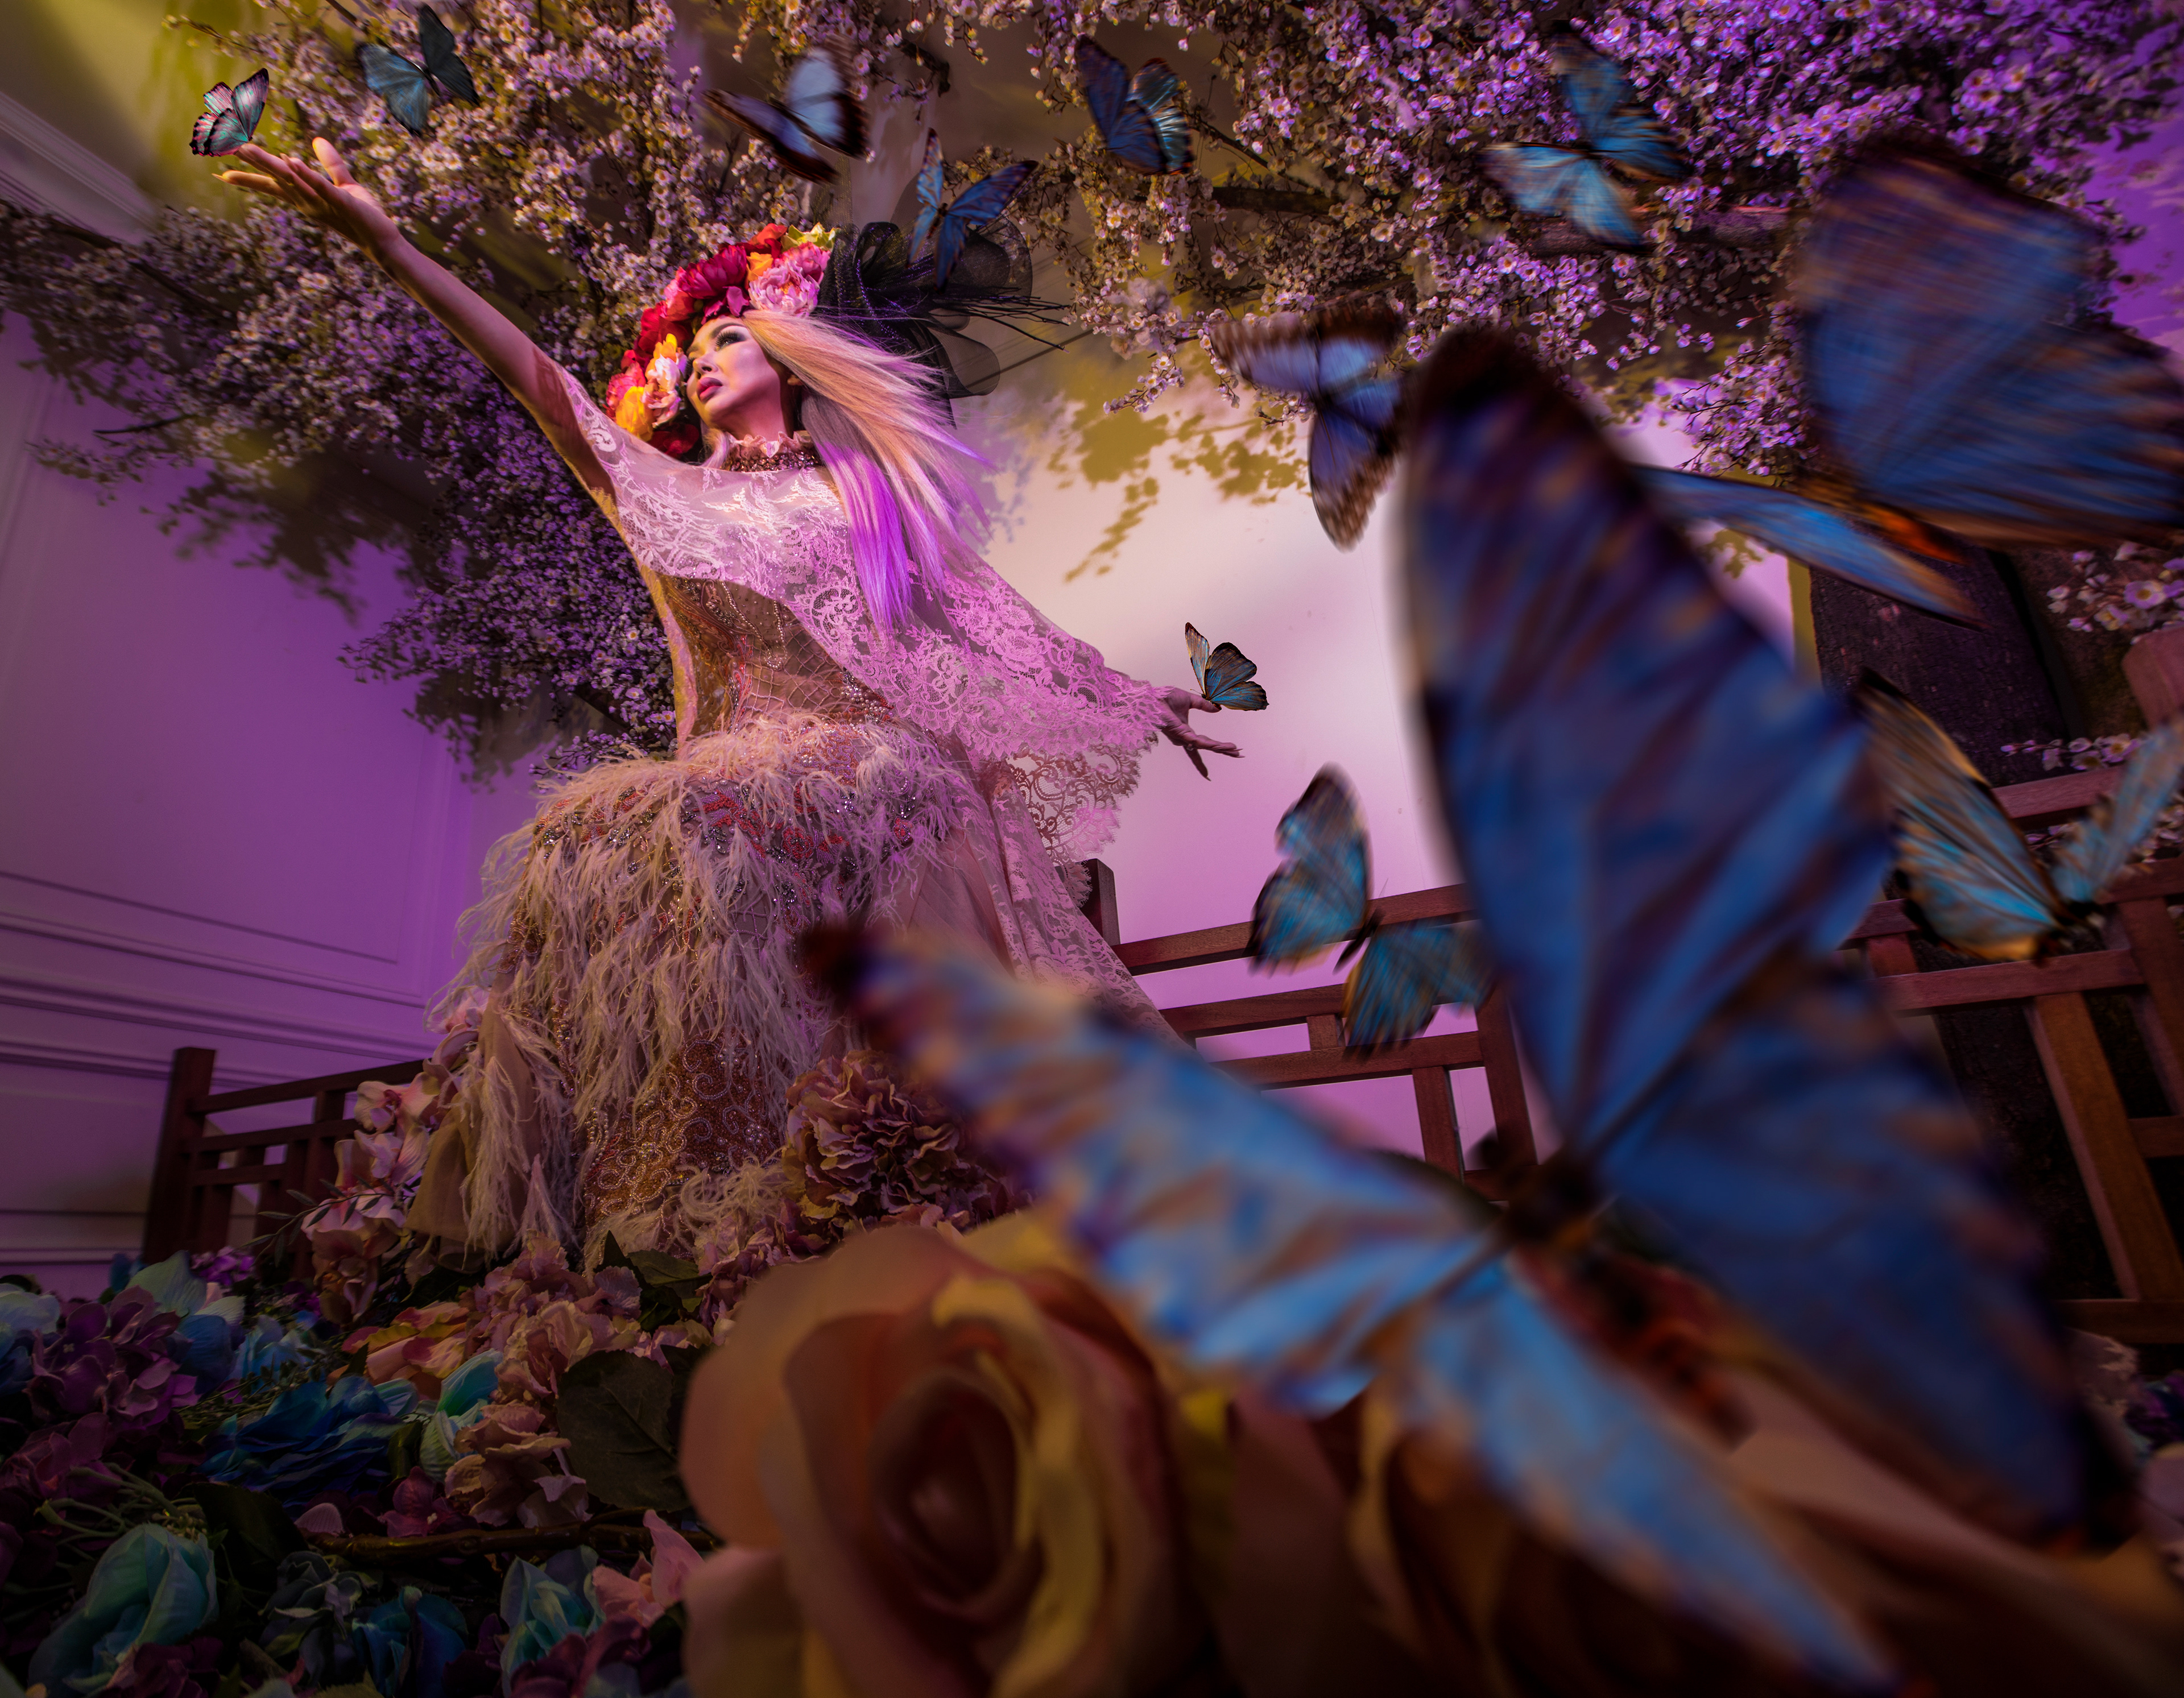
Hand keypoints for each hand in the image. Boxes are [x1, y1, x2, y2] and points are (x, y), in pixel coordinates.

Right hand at [218, 139, 403, 260]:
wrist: (382, 238)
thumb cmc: (362, 214)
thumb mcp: (343, 184)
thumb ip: (330, 163)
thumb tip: (317, 140)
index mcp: (304, 196)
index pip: (272, 184)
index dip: (249, 176)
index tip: (222, 172)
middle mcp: (307, 201)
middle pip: (274, 178)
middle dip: (250, 164)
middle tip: (224, 148)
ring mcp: (322, 202)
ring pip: (291, 181)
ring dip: (269, 164)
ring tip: (247, 148)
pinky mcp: (340, 202)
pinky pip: (320, 187)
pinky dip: (305, 175)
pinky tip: (290, 160)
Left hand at [1157, 685, 1241, 779]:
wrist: (1153, 696)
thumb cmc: (1166, 698)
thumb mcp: (1189, 700)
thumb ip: (1203, 705)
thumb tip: (1217, 709)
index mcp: (1187, 732)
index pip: (1203, 744)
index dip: (1216, 748)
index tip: (1228, 753)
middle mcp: (1185, 738)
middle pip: (1207, 748)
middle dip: (1223, 751)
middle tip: (1238, 755)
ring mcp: (1182, 737)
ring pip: (1205, 746)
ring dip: (1220, 748)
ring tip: (1234, 749)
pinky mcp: (1180, 733)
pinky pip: (1197, 741)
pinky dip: (1208, 744)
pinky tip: (1218, 746)